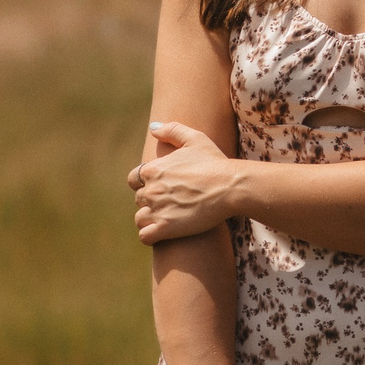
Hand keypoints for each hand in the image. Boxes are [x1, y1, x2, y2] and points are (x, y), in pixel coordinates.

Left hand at [131, 121, 244, 243]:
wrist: (231, 187)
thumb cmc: (215, 162)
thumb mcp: (195, 139)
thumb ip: (172, 130)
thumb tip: (153, 128)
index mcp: (153, 169)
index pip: (134, 179)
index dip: (146, 184)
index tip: (162, 187)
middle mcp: (151, 189)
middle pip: (138, 199)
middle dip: (151, 201)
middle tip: (171, 202)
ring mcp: (157, 210)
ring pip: (140, 218)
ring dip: (150, 219)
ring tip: (168, 218)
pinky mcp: (165, 229)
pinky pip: (144, 236)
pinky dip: (151, 236)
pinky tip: (164, 233)